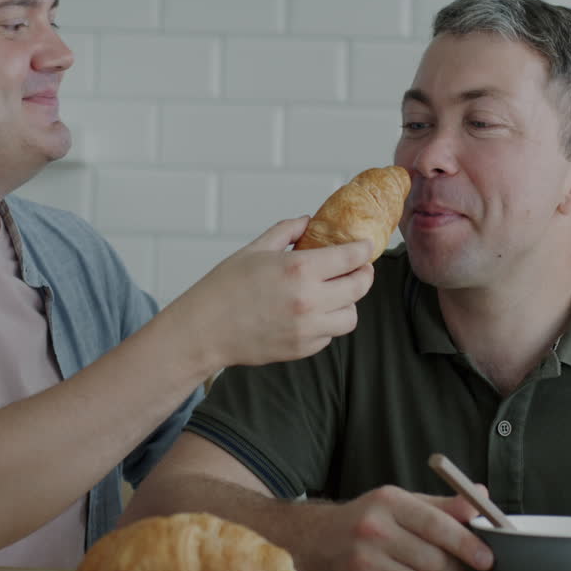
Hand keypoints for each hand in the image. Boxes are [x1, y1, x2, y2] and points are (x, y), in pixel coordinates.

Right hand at [161, 217, 374, 370]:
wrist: (203, 330)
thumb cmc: (223, 288)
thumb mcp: (254, 249)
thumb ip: (286, 231)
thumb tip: (307, 221)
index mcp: (299, 268)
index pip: (351, 257)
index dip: (364, 249)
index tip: (366, 246)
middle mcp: (309, 300)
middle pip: (360, 287)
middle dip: (364, 274)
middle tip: (359, 269)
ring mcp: (308, 328)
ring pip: (350, 316)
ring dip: (347, 303)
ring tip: (334, 294)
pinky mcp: (302, 348)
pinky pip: (329, 335)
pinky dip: (326, 323)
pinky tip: (311, 314)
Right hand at [307, 485, 493, 570]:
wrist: (321, 537)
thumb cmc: (369, 518)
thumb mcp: (402, 501)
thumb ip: (442, 504)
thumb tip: (481, 498)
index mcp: (390, 502)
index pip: (437, 524)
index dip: (466, 543)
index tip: (486, 558)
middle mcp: (375, 529)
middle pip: (435, 561)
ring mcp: (367, 560)